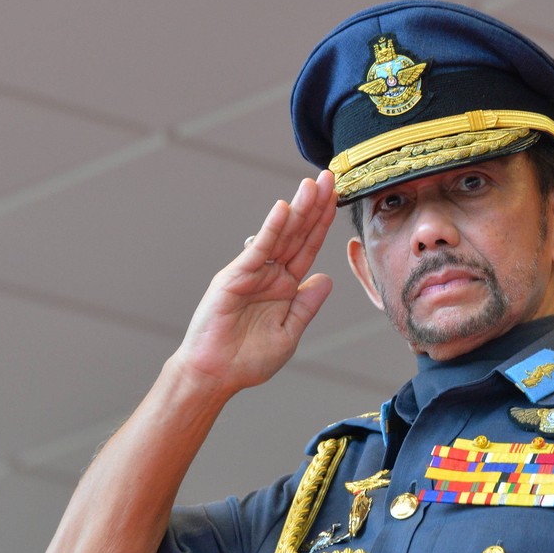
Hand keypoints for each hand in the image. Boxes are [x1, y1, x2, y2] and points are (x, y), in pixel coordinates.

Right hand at [173, 170, 337, 394]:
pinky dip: (271, 230)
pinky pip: (258, 250)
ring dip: (297, 209)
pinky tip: (284, 210)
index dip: (323, 223)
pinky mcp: (235, 277)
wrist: (216, 376)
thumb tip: (326, 279)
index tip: (337, 198)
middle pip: (298, 234)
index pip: (309, 247)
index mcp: (285, 286)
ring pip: (280, 236)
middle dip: (314, 205)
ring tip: (312, 184)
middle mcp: (270, 274)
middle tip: (329, 176)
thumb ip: (306, 306)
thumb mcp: (289, 333)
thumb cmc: (248, 360)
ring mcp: (252, 273)